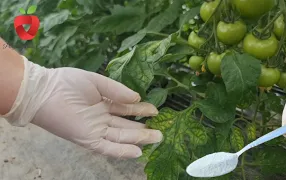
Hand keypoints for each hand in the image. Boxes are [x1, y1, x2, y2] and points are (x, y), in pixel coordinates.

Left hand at [2, 56, 162, 158]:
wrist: (44, 91)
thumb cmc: (68, 83)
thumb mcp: (96, 81)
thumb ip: (117, 90)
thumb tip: (137, 98)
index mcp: (103, 102)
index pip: (126, 109)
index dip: (141, 110)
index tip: (155, 110)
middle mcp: (101, 118)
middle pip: (126, 125)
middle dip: (143, 128)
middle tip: (160, 131)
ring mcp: (95, 129)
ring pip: (121, 136)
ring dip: (138, 139)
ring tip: (156, 138)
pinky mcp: (87, 139)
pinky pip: (107, 147)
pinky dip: (122, 150)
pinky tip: (137, 152)